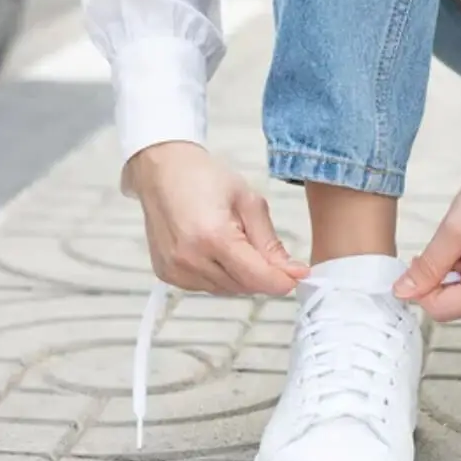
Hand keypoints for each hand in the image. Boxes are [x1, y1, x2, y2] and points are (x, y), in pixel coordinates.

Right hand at [128, 142, 307, 294]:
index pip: (257, 277)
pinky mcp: (167, 274)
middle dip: (263, 273)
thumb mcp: (248, 201)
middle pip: (245, 286)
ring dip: (241, 274)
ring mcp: (175, 269)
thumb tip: (293, 272)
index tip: (299, 274)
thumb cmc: (203, 178)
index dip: (283, 280)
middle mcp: (190, 258)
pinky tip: (216, 249)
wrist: (161, 170)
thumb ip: (270, 242)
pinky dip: (221, 274)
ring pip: (228, 289)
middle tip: (261, 244)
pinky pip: (208, 286)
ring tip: (232, 240)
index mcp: (212, 237)